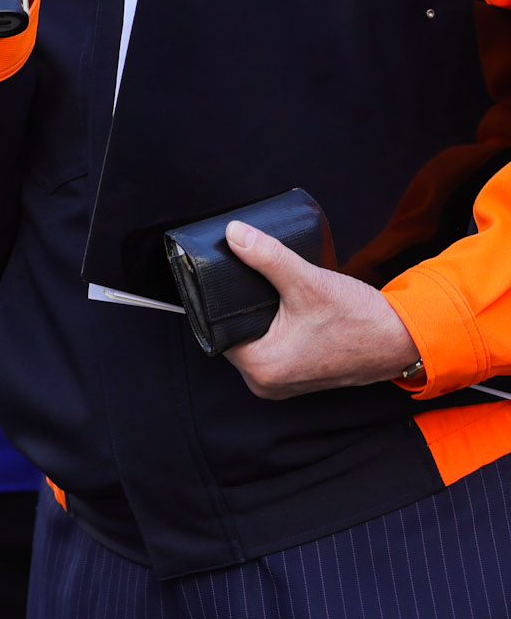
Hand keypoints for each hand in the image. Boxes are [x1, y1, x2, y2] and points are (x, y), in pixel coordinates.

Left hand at [221, 221, 420, 398]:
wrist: (404, 340)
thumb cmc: (360, 319)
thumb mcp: (308, 282)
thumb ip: (268, 257)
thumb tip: (234, 233)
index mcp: (261, 368)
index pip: (215, 328)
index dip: (216, 300)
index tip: (222, 276)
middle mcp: (266, 384)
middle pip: (232, 334)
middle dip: (238, 307)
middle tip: (248, 279)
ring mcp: (281, 384)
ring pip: (251, 340)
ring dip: (255, 318)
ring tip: (265, 292)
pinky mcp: (296, 377)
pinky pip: (270, 348)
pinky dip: (271, 329)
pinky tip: (277, 309)